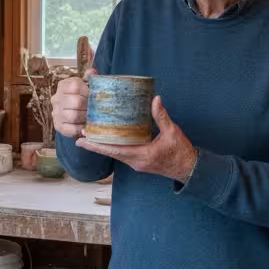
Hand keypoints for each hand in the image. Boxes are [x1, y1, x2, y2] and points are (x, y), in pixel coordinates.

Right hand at [52, 68, 93, 139]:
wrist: (75, 116)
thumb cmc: (83, 98)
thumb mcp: (86, 86)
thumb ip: (90, 79)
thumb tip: (92, 72)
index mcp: (63, 86)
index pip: (75, 86)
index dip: (87, 91)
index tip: (93, 96)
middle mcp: (56, 99)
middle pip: (75, 102)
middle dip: (88, 106)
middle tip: (95, 109)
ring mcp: (55, 113)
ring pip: (72, 116)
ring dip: (85, 118)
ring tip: (91, 118)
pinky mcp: (58, 126)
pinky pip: (70, 129)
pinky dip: (80, 129)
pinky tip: (85, 127)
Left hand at [78, 96, 197, 182]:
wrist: (189, 168)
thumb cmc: (181, 151)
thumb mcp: (172, 132)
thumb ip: (161, 116)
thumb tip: (155, 99)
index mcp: (142, 155)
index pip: (114, 150)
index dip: (97, 146)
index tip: (82, 141)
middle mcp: (135, 162)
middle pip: (110, 153)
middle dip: (95, 145)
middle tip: (80, 136)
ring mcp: (136, 163)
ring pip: (115, 154)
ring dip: (102, 146)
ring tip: (90, 136)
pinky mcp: (139, 162)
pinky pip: (122, 154)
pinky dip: (113, 147)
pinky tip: (108, 139)